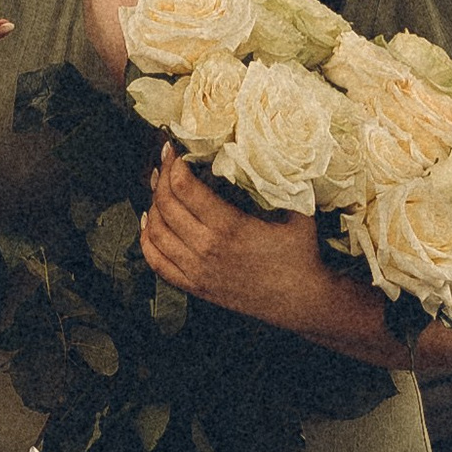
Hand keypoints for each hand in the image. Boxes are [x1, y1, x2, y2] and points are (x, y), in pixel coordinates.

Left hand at [139, 145, 351, 335]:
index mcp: (230, 227)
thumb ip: (278, 185)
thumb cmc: (302, 256)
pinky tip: (149, 224)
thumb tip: (265, 155)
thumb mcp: (297, 212)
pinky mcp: (196, 287)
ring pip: (157, 232)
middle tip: (165, 164)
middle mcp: (207, 248)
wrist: (303, 302)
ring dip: (152, 206)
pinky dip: (148, 241)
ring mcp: (198, 270)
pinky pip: (158, 264)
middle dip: (161, 178)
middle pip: (166, 205)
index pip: (185, 187)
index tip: (174, 150)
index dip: (174, 163)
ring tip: (158, 188)